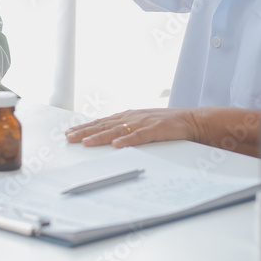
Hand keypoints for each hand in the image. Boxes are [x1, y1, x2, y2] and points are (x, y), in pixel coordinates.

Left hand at [65, 108, 201, 148]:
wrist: (191, 120)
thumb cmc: (167, 124)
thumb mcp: (143, 123)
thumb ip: (127, 128)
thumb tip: (109, 138)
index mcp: (128, 116)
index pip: (102, 122)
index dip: (85, 127)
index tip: (70, 132)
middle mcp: (132, 117)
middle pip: (104, 126)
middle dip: (85, 132)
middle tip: (69, 138)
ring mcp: (143, 123)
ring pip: (117, 131)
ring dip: (100, 137)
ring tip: (85, 142)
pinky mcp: (156, 130)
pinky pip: (139, 137)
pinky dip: (127, 140)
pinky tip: (116, 144)